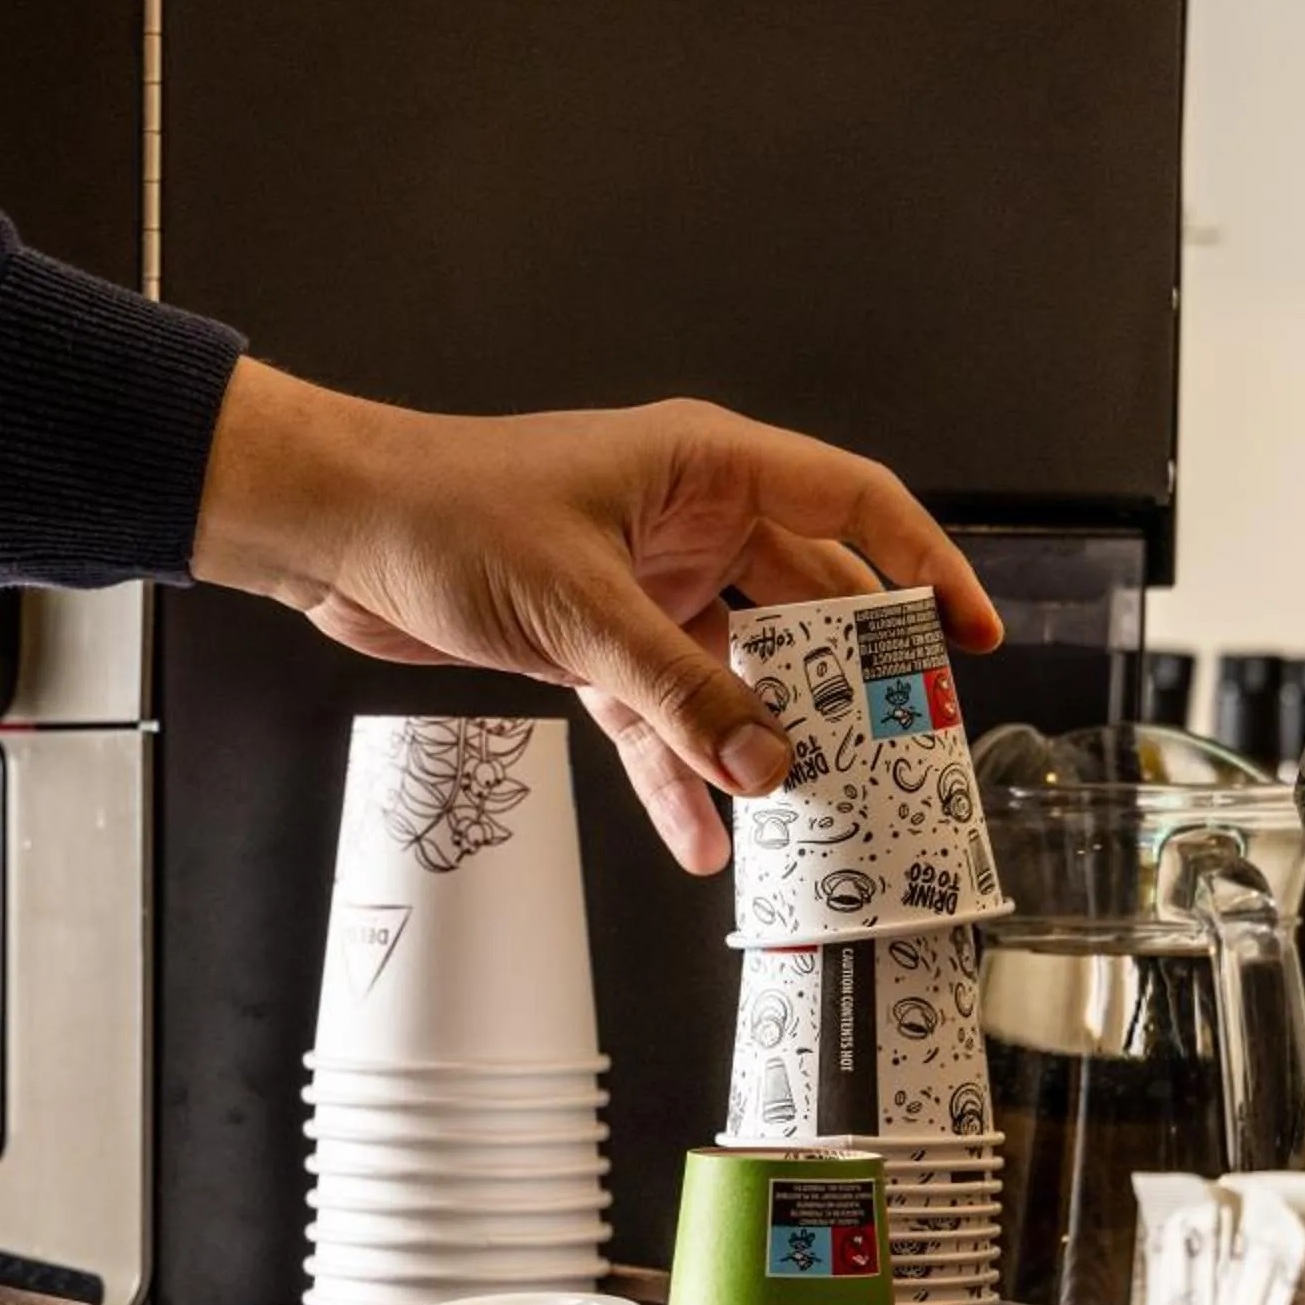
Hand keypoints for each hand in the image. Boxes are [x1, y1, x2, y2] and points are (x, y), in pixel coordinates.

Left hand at [190, 359, 1002, 871]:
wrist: (337, 532)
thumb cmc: (444, 513)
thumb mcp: (580, 610)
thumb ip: (680, 693)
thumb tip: (768, 764)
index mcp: (706, 466)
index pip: (853, 504)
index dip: (922, 566)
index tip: (967, 634)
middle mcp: (687, 520)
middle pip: (803, 600)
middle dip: (844, 679)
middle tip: (894, 747)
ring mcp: (645, 584)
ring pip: (732, 672)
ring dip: (758, 741)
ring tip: (806, 812)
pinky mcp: (595, 644)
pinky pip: (659, 716)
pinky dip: (676, 773)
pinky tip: (697, 839)